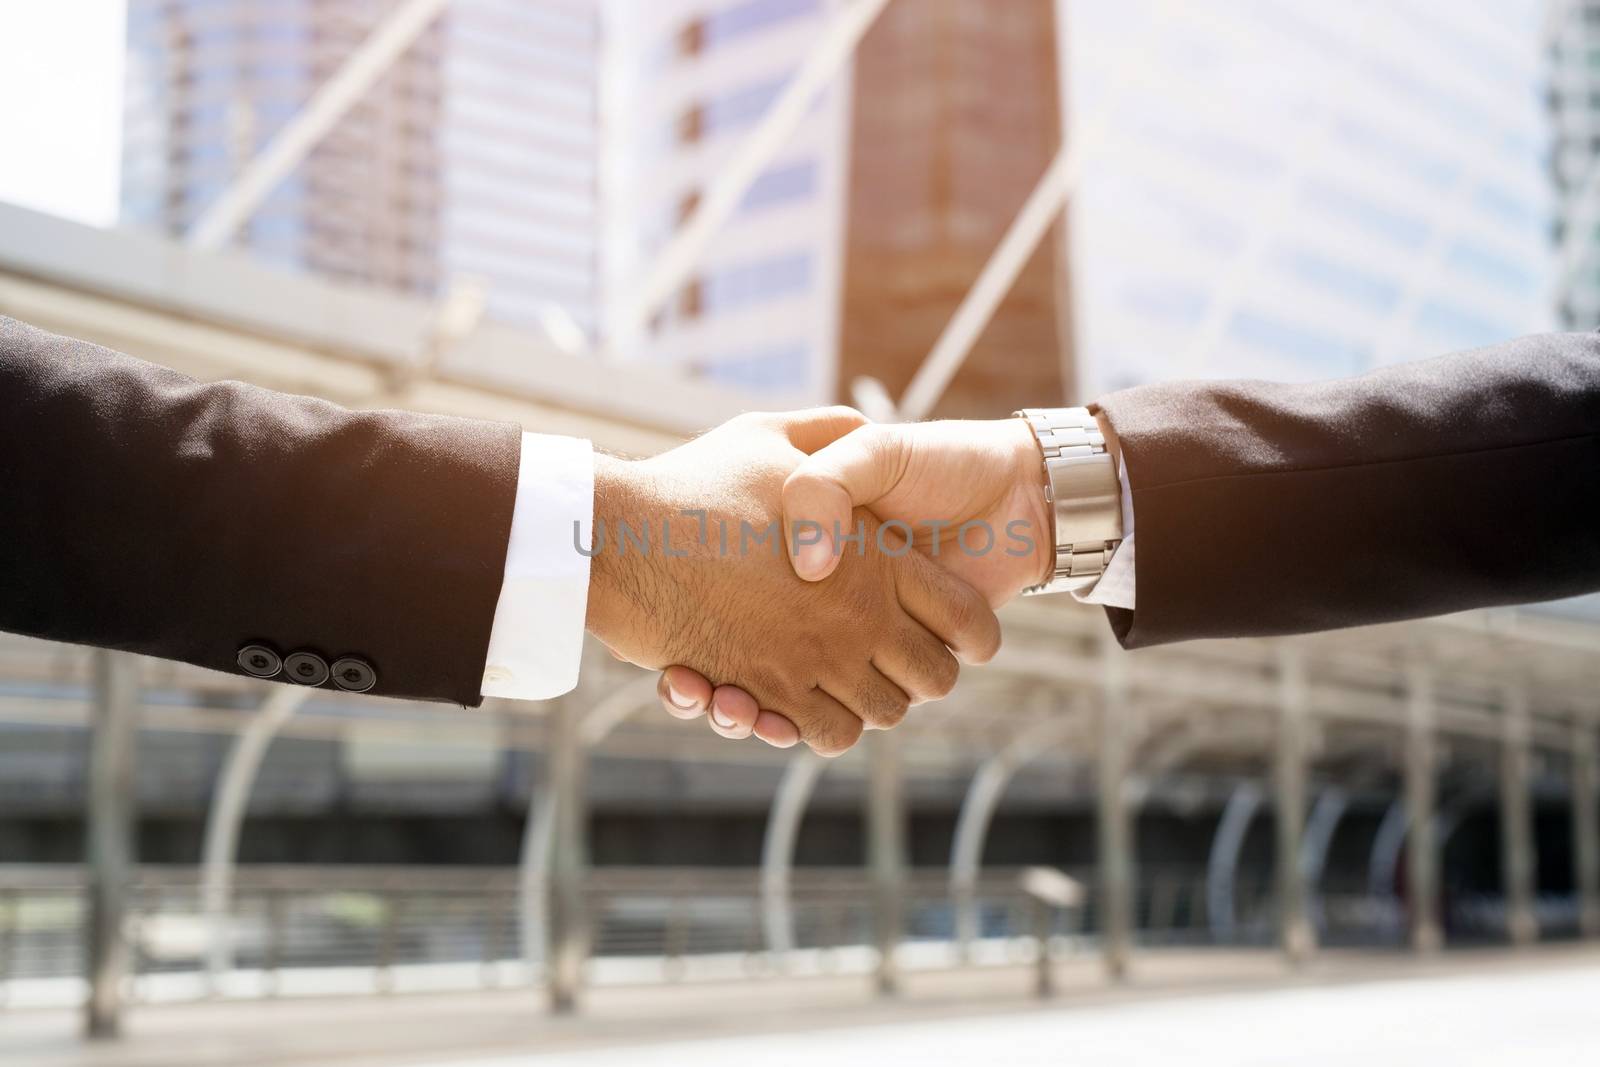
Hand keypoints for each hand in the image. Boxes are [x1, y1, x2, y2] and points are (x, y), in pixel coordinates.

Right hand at [584, 409, 1001, 755]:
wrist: (621, 538)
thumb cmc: (695, 483)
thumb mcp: (774, 436)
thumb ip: (831, 436)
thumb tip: (865, 428)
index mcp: (879, 558)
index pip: (964, 619)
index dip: (967, 631)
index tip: (948, 629)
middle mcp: (860, 617)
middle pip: (933, 679)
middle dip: (920, 674)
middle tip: (889, 655)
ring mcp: (817, 662)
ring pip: (882, 714)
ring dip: (869, 703)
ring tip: (840, 676)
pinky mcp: (771, 695)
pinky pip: (827, 734)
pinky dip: (822, 726)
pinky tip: (800, 698)